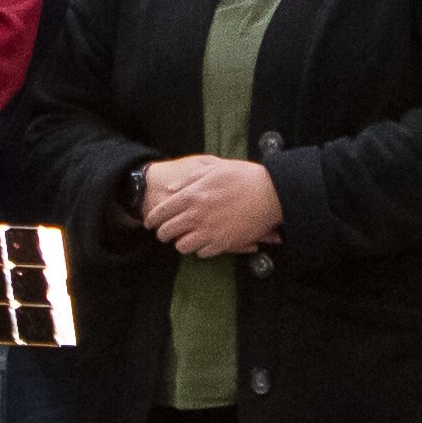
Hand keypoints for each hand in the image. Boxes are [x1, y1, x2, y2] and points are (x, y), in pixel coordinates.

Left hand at [133, 156, 283, 257]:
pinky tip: (205, 243)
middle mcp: (197, 215)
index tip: (150, 223)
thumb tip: (171, 189)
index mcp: (192, 195)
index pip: (161, 212)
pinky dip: (201, 249)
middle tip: (164, 234)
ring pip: (182, 246)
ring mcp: (210, 231)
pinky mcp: (224, 243)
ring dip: (182, 243)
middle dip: (163, 234)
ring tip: (186, 239)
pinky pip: (203, 253)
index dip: (152, 219)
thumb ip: (189, 179)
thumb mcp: (213, 169)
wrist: (271, 192)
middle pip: (167, 232)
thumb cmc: (243, 177)